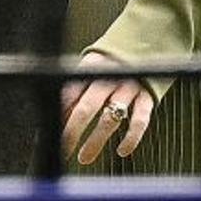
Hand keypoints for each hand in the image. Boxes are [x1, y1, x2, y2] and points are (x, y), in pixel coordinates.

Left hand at [61, 51, 153, 165]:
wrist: (148, 43)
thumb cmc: (112, 63)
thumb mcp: (91, 68)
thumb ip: (76, 90)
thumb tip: (58, 118)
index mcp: (91, 68)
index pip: (70, 94)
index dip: (59, 115)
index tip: (52, 134)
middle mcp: (109, 77)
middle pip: (86, 107)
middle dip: (72, 131)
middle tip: (64, 150)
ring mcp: (128, 87)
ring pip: (110, 118)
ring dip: (95, 141)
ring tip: (83, 158)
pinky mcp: (147, 97)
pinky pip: (140, 120)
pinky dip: (132, 138)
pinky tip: (122, 151)